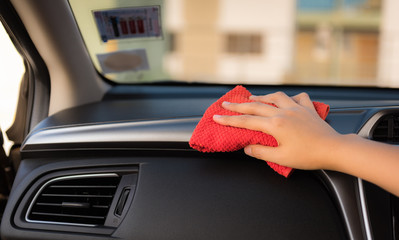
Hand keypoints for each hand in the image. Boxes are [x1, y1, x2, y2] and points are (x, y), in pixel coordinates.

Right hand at [213, 92, 342, 169]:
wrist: (333, 149)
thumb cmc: (308, 156)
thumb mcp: (281, 158)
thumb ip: (261, 151)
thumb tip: (247, 148)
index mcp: (275, 125)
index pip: (246, 121)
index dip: (229, 120)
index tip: (217, 117)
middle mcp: (284, 112)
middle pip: (255, 106)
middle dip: (238, 105)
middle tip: (226, 103)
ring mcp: (296, 108)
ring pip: (275, 97)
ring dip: (261, 97)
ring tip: (251, 98)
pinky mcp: (307, 109)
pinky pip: (297, 97)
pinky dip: (289, 97)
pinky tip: (285, 100)